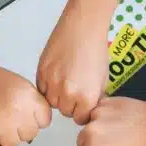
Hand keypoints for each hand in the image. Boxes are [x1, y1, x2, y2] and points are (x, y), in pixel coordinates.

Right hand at [0, 58, 51, 145]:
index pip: (44, 120)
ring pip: (15, 143)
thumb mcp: (20, 85)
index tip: (26, 114)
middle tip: (8, 118)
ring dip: (7, 137)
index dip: (36, 119)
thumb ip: (33, 104)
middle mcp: (17, 112)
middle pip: (30, 134)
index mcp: (28, 97)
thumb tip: (39, 124)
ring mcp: (1, 126)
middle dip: (22, 129)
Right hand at [37, 5, 108, 124]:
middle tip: (75, 89)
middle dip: (70, 104)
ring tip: (65, 81)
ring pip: (52, 102)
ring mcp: (52, 83)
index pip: (80, 118)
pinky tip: (57, 75)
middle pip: (65, 112)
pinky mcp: (41, 72)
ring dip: (58, 96)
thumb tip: (89, 110)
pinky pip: (42, 90)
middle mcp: (68, 93)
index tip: (83, 104)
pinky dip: (48, 87)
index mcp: (86, 97)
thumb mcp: (103, 79)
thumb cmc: (95, 49)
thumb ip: (95, 98)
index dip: (82, 111)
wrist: (83, 27)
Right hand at [75, 97, 145, 145]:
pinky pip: (96, 111)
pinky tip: (115, 118)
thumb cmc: (140, 142)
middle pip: (80, 139)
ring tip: (114, 128)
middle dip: (90, 141)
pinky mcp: (102, 103)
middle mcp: (90, 132)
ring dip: (96, 126)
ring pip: (87, 124)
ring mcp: (95, 116)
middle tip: (107, 141)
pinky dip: (103, 115)